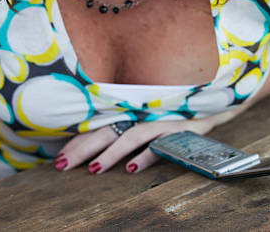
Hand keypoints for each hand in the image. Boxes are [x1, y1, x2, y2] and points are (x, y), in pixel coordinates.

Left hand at [54, 109, 235, 174]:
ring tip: (94, 170)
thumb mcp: (148, 116)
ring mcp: (161, 119)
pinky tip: (132, 168)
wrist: (211, 99)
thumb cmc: (174, 110)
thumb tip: (96, 146)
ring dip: (112, 153)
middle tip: (63, 166)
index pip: (100, 125)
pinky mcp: (179, 127)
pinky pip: (160, 143)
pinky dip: (146, 156)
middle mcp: (143, 112)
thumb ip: (125, 126)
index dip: (78, 141)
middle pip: (108, 129)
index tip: (58, 159)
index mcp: (132, 109)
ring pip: (131, 135)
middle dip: (84, 148)